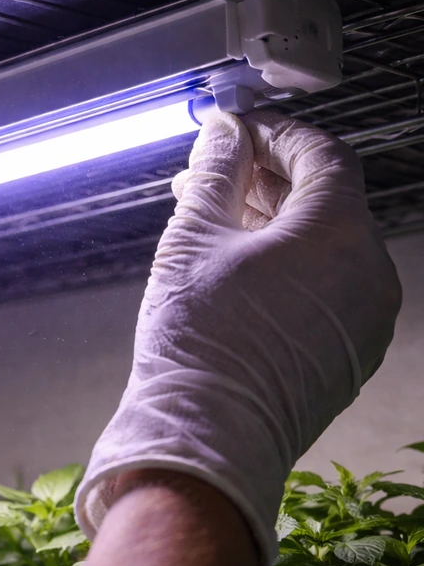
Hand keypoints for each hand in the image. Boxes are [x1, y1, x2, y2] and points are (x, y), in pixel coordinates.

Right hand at [75, 111, 401, 565]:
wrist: (208, 434)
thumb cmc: (200, 339)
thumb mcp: (195, 238)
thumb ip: (217, 172)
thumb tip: (224, 132)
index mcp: (339, 231)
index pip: (320, 154)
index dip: (274, 134)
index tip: (235, 131)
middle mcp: (371, 270)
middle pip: (327, 199)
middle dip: (268, 179)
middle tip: (215, 174)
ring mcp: (368, 315)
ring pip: (327, 244)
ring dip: (276, 222)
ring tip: (216, 221)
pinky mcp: (353, 349)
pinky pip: (330, 285)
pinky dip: (291, 264)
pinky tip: (240, 268)